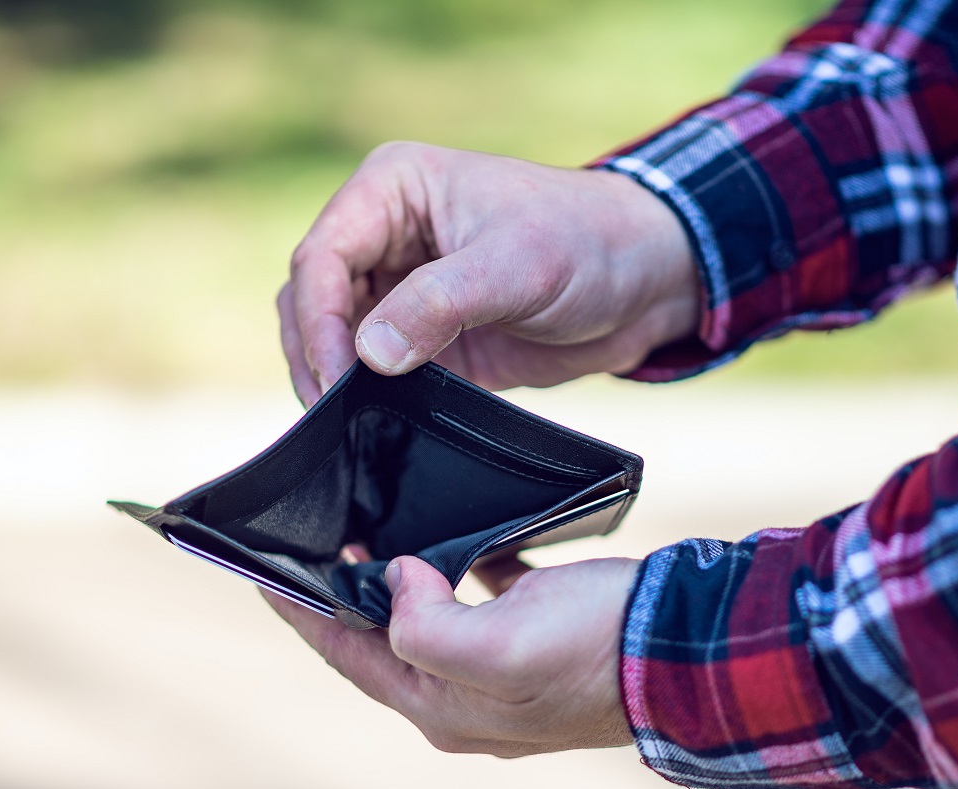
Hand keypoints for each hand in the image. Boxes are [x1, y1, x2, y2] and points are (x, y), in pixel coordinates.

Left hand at [263, 555, 639, 756]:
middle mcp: (463, 699)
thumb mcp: (500, 645)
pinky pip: (478, 602)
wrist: (688, 654)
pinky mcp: (537, 640)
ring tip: (368, 530)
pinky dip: (456, 570)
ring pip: (426, 619)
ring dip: (394, 579)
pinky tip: (451, 535)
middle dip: (341, 594)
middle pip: (379, 641)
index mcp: (442, 706)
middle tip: (310, 541)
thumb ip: (426, 625)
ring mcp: (502, 673)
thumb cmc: (597, 649)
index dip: (300, 611)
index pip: (347, 654)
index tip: (261, 568)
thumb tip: (395, 579)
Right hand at [278, 141, 698, 404]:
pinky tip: (371, 430)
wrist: (646, 282)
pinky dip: (365, 399)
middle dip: (315, 355)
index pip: (321, 256)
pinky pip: (372, 371)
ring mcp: (399, 288)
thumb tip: (368, 355)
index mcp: (393, 189)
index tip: (338, 376)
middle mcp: (384, 234)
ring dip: (332, 379)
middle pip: (311, 299)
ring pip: (332, 337)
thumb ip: (439, 304)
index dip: (318, 320)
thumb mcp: (517, 265)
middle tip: (332, 415)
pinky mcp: (421, 338)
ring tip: (345, 428)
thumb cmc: (589, 243)